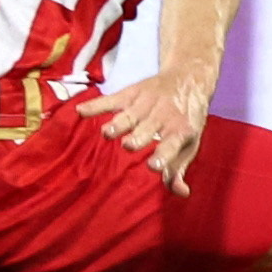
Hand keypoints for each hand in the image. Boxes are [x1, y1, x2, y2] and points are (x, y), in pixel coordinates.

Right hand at [77, 61, 212, 186]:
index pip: (171, 145)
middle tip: (128, 145)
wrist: (187, 79)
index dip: (163, 156)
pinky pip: (111, 100)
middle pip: (147, 129)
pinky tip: (81, 111)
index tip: (153, 166)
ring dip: (118, 123)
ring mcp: (145, 104)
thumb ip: (179, 169)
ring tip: (106, 133)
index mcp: (180, 131)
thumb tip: (181, 193)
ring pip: (129, 115)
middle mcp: (163, 116)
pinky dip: (96, 105)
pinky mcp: (131, 93)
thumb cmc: (186, 120)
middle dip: (137, 137)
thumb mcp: (190, 143)